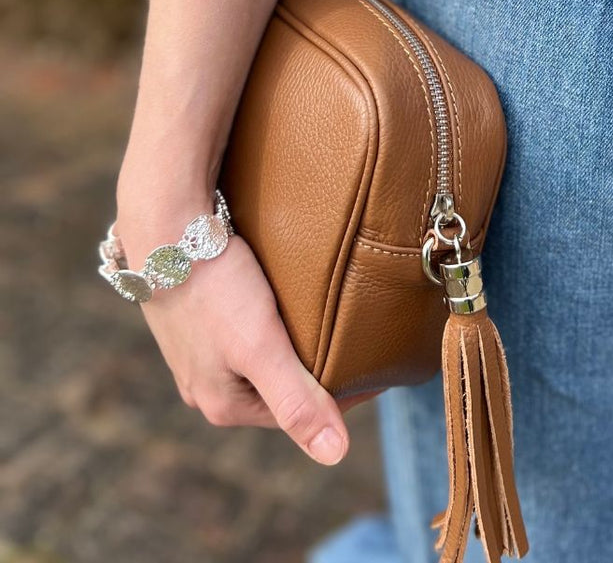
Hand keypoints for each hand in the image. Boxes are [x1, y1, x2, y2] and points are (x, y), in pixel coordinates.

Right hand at [114, 211, 359, 465]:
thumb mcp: (261, 347)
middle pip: (278, 386)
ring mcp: (196, 351)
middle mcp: (205, 385)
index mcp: (223, 406)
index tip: (375, 371)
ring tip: (323, 323)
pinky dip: (267, 323)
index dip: (342, 394)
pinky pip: (241, 330)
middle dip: (314, 371)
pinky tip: (280, 303)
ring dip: (291, 346)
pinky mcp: (194, 316)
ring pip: (259, 357)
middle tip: (353, 345)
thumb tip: (335, 454)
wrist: (165, 229)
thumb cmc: (215, 288)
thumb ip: (297, 400)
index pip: (299, 412)